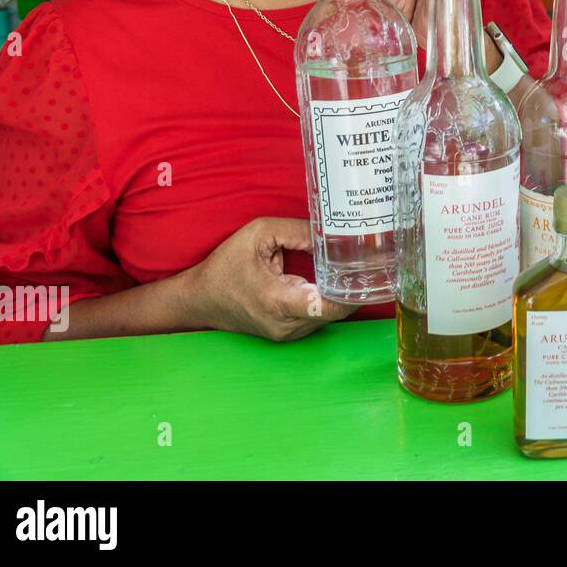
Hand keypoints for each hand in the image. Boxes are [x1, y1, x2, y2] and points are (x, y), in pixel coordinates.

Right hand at [185, 218, 354, 341]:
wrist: (200, 299)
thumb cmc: (225, 267)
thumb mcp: (259, 234)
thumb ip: (298, 231)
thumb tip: (331, 234)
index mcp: (278, 301)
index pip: (330, 306)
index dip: (352, 290)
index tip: (365, 272)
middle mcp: (286, 324)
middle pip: (336, 309)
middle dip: (350, 287)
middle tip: (363, 263)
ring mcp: (287, 334)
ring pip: (330, 315)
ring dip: (338, 295)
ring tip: (345, 270)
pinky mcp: (288, 335)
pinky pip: (318, 318)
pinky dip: (326, 302)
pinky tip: (327, 283)